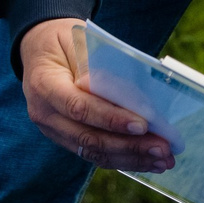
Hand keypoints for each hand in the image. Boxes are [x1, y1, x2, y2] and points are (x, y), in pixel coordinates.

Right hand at [18, 19, 172, 170]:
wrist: (40, 49)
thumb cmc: (65, 41)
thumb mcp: (80, 42)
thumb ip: (101, 68)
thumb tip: (136, 97)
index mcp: (45, 85)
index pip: (80, 107)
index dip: (111, 119)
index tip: (143, 126)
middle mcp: (44, 114)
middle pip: (88, 138)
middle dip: (130, 147)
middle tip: (163, 150)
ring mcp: (53, 130)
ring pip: (93, 152)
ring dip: (131, 159)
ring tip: (163, 161)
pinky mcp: (65, 138)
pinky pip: (94, 153)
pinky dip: (122, 159)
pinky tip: (147, 161)